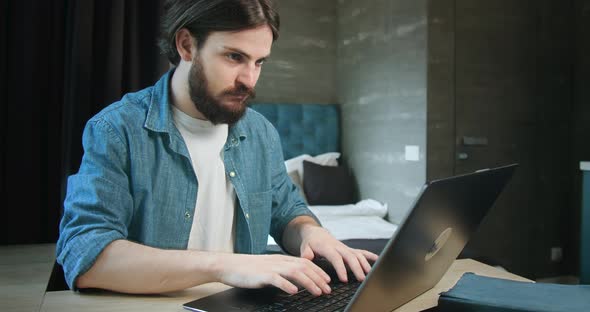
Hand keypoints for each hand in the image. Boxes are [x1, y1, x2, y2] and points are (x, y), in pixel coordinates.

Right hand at [215, 253, 331, 295]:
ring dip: (308, 282)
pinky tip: (294, 292)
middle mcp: (279, 262)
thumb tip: (296, 282)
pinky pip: (277, 279)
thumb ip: (283, 272)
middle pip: (304, 267)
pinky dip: (287, 285)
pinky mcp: (262, 275)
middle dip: (318, 278)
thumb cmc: (248, 269)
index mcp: (281, 259)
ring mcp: (271, 268)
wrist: (230, 265)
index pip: (305, 263)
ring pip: (295, 272)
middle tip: (328, 289)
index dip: (318, 271)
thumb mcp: (270, 268)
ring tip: (317, 291)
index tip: (327, 280)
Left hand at [299, 226, 378, 282]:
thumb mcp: (305, 246)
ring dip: (365, 264)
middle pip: (350, 257)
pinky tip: (378, 260)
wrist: (316, 233)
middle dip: (357, 268)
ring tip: (369, 275)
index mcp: (328, 247)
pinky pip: (361, 251)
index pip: (336, 258)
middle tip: (361, 280)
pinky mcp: (349, 249)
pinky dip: (370, 255)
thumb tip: (308, 257)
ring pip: (358, 255)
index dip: (341, 268)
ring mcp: (345, 248)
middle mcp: (339, 247)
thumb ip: (306, 252)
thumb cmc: (311, 242)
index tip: (345, 279)